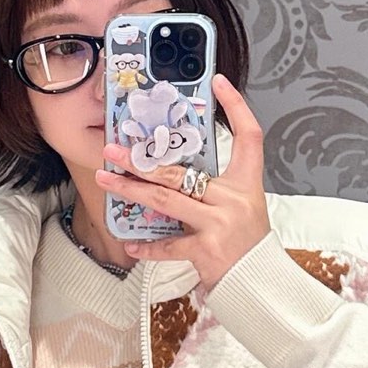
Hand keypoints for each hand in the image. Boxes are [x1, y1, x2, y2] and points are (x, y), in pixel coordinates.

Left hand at [93, 72, 272, 291]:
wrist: (261, 284)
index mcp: (246, 183)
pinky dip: (147, 246)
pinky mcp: (206, 250)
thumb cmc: (248, 244)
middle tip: (113, 149)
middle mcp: (233, 200)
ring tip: (106, 180)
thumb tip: (171, 171)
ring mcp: (219, 225)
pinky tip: (130, 243)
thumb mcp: (241, 207)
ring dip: (130, 190)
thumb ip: (213, 189)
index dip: (236, 105)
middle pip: (181, 171)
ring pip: (165, 200)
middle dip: (141, 160)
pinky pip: (168, 245)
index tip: (219, 82)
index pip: (250, 135)